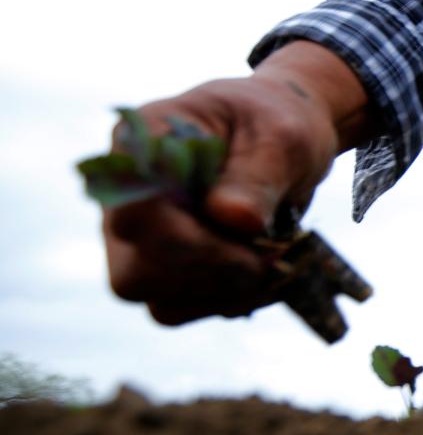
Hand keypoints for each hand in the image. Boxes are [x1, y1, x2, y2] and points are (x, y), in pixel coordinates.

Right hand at [101, 42, 368, 326]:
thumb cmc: (278, 125)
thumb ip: (257, 175)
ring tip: (275, 258)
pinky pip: (180, 308)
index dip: (187, 240)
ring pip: (158, 300)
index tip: (251, 233)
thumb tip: (234, 221)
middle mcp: (126, 197)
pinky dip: (229, 301)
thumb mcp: (282, 136)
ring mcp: (139, 239)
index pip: (133, 212)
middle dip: (213, 273)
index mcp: (142, 144)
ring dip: (226, 292)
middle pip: (135, 272)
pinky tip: (266, 273)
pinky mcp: (164, 268)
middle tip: (270, 252)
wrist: (285, 140)